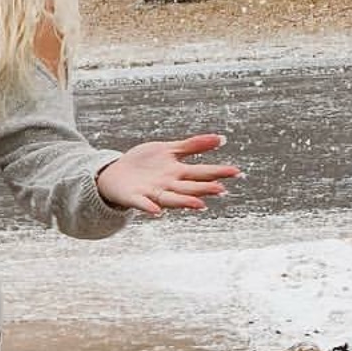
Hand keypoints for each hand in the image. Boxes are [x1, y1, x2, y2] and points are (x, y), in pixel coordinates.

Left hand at [95, 133, 240, 215]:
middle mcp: (168, 185)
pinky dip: (150, 207)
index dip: (218, 173)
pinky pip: (143, 204)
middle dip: (204, 189)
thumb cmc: (144, 163)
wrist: (115, 174)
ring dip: (184, 202)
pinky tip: (156, 211)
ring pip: (171, 198)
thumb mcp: (169, 149)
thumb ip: (193, 145)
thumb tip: (222, 139)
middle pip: (189, 187)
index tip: (236, 172)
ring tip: (199, 205)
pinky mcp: (135, 197)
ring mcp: (152, 192)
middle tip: (221, 189)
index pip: (201, 173)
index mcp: (177, 173)